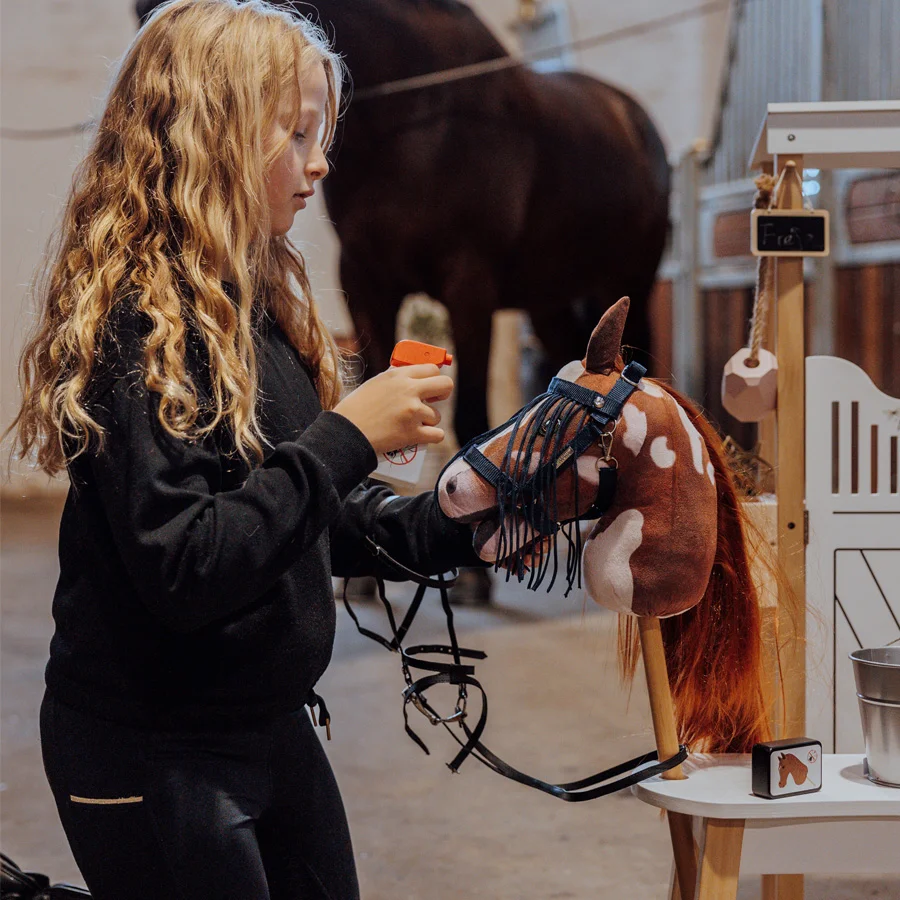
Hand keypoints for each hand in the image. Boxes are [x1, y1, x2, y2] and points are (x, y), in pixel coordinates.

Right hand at [333, 364, 452, 454]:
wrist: (346, 433)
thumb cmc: (356, 409)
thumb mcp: (375, 384)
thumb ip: (396, 380)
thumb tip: (415, 377)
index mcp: (398, 376)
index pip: (432, 369)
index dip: (434, 378)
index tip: (432, 385)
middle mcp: (408, 391)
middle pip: (446, 385)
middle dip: (443, 393)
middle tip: (435, 400)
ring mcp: (413, 412)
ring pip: (437, 415)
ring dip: (427, 421)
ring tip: (409, 424)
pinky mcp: (413, 433)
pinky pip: (437, 434)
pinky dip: (431, 437)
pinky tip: (420, 436)